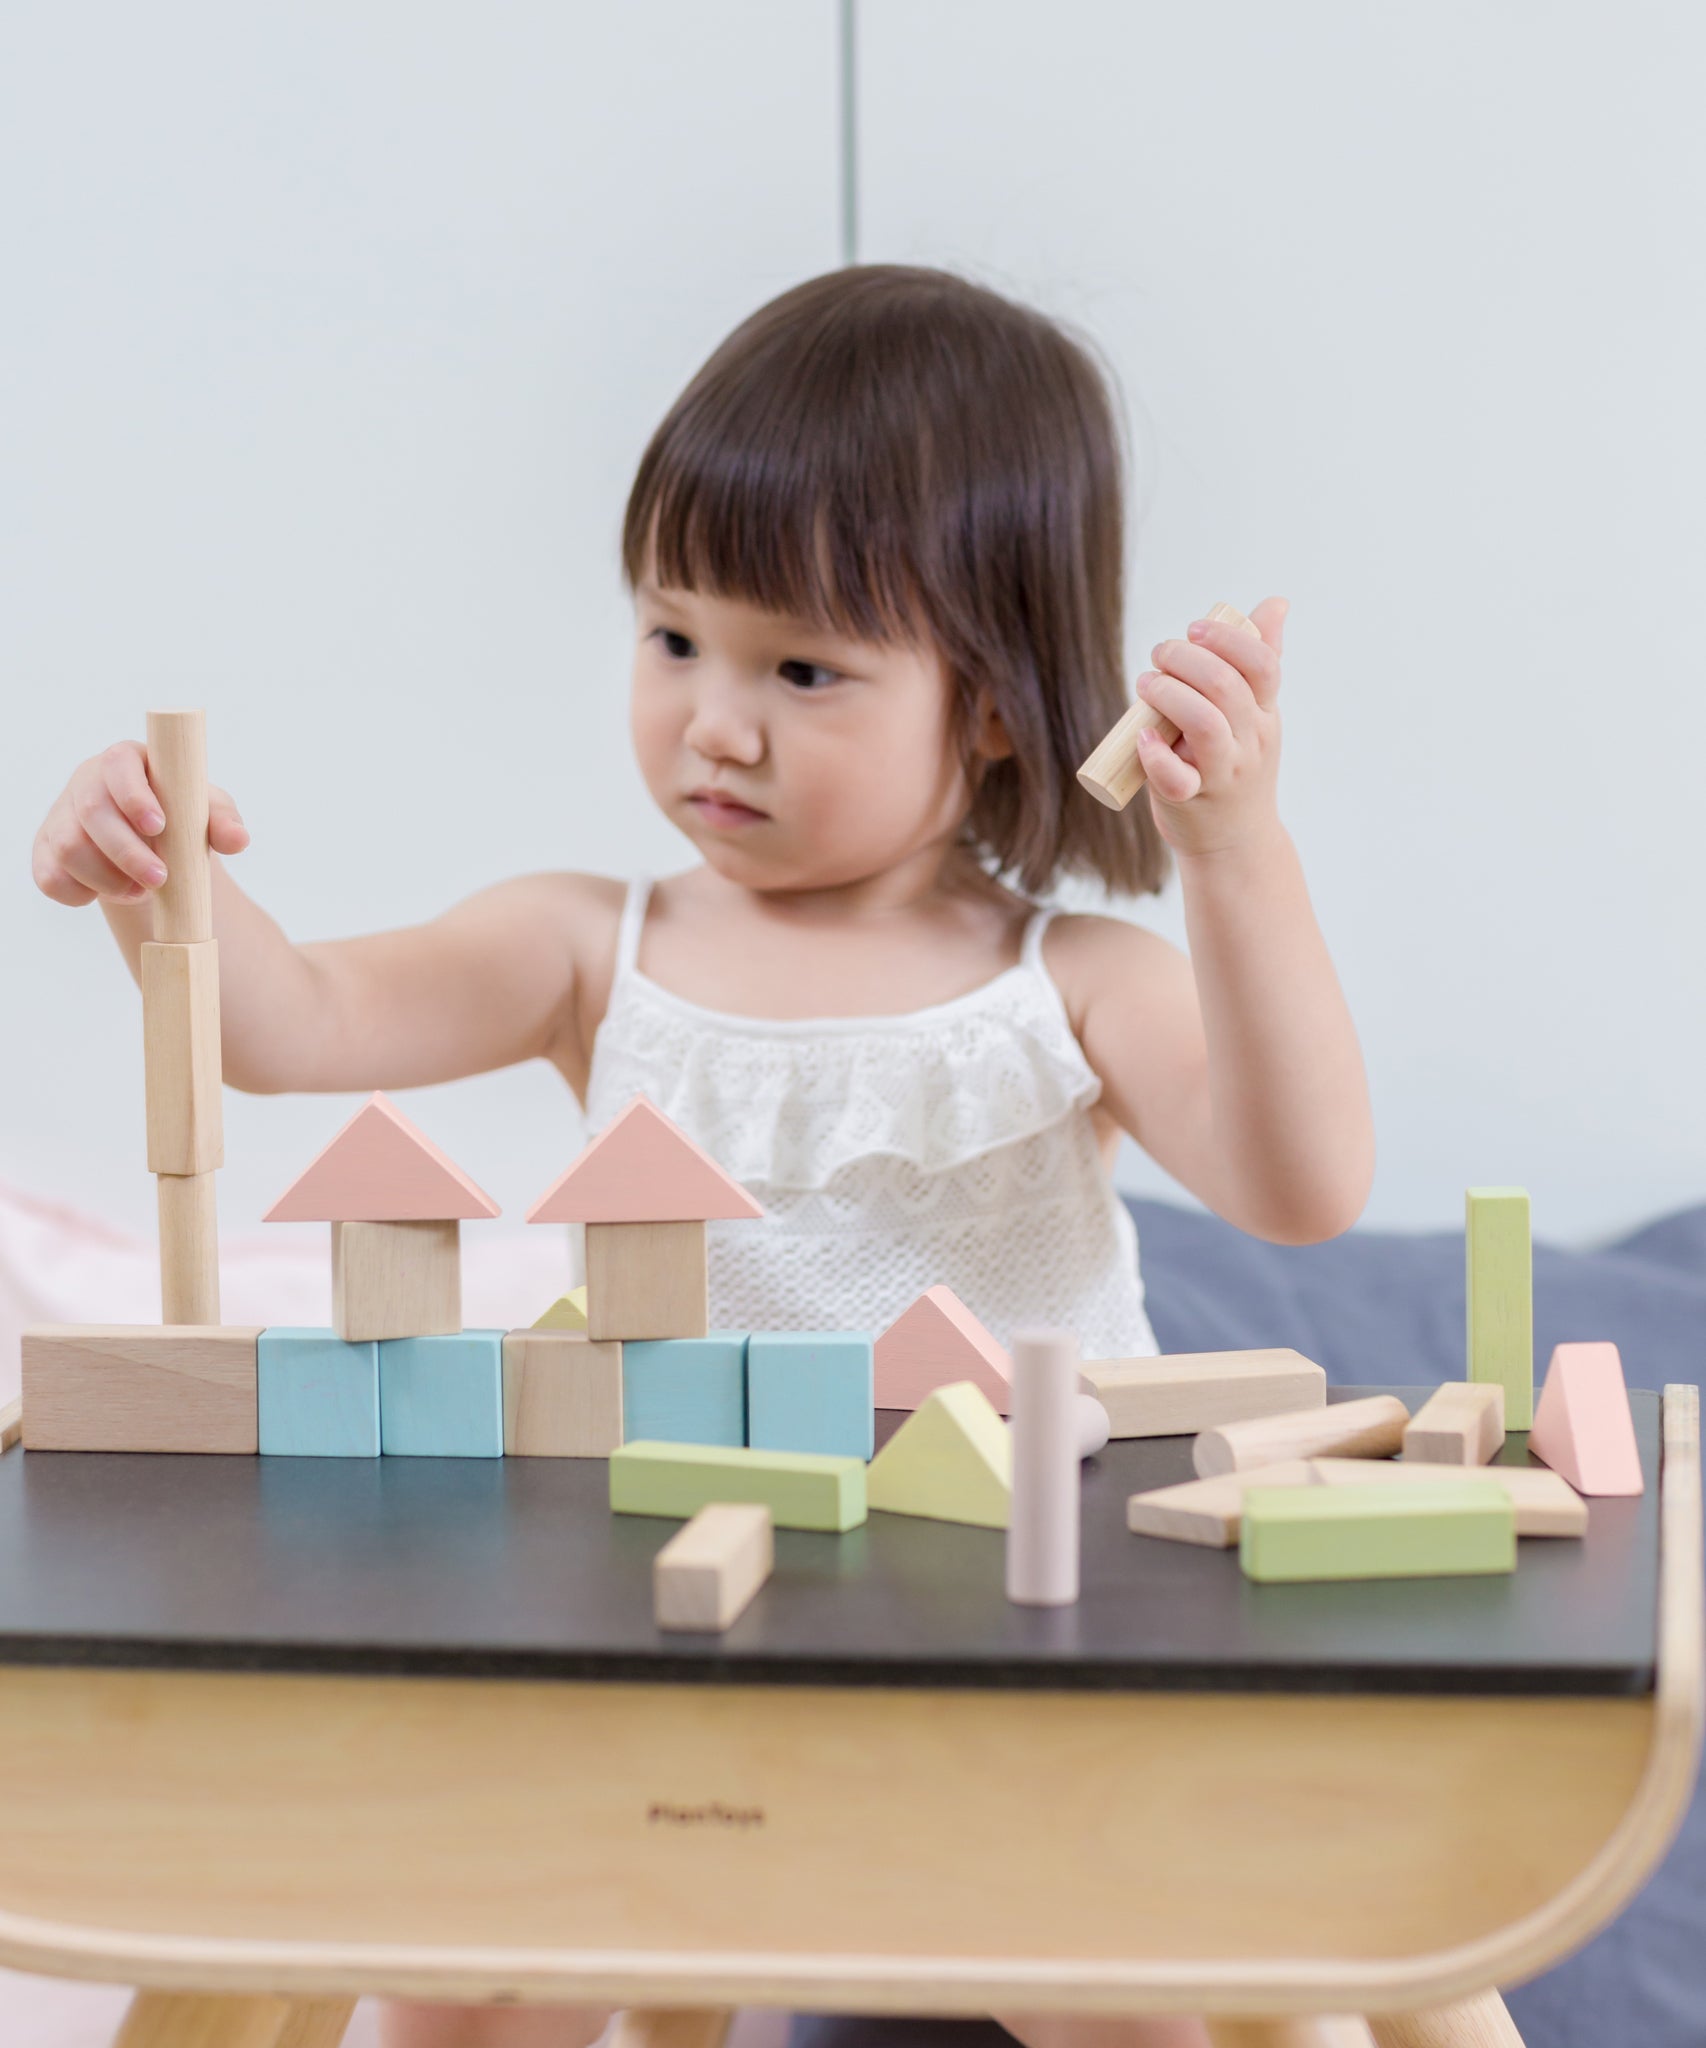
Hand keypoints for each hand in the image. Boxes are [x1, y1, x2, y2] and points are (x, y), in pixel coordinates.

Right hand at [32, 740, 249, 907]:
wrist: (151, 847)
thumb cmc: (179, 818)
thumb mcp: (205, 812)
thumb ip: (222, 820)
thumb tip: (237, 839)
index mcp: (125, 762)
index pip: (119, 765)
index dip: (134, 795)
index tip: (159, 825)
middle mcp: (86, 783)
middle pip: (91, 811)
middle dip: (127, 852)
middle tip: (160, 879)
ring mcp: (61, 817)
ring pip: (68, 848)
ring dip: (107, 878)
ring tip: (141, 891)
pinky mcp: (46, 852)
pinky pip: (50, 878)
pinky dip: (80, 894)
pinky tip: (108, 894)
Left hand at [1132, 596, 1288, 857]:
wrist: (1235, 842)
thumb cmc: (1237, 766)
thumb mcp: (1257, 715)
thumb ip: (1261, 659)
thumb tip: (1275, 604)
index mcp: (1265, 714)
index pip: (1262, 664)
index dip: (1227, 638)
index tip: (1195, 629)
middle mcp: (1249, 741)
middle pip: (1226, 686)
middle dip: (1186, 658)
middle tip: (1160, 654)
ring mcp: (1222, 773)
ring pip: (1205, 724)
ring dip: (1168, 694)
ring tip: (1146, 685)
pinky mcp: (1190, 801)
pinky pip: (1175, 778)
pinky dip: (1154, 754)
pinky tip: (1142, 735)